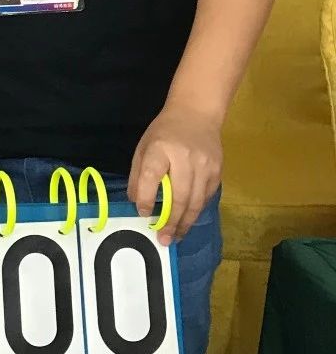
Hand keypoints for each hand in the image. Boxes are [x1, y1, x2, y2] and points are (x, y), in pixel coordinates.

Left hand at [128, 105, 222, 244]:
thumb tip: (136, 203)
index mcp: (160, 148)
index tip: (143, 214)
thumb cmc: (164, 132)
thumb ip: (138, 174)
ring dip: (185, 223)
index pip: (151, 176)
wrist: (196, 113)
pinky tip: (188, 220)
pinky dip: (196, 211)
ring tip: (176, 237)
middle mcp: (184, 158)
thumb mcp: (143, 146)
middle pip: (179, 196)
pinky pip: (206, 197)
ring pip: (196, 202)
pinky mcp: (217, 171)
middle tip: (163, 239)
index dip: (146, 198)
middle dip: (170, 221)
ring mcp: (205, 165)